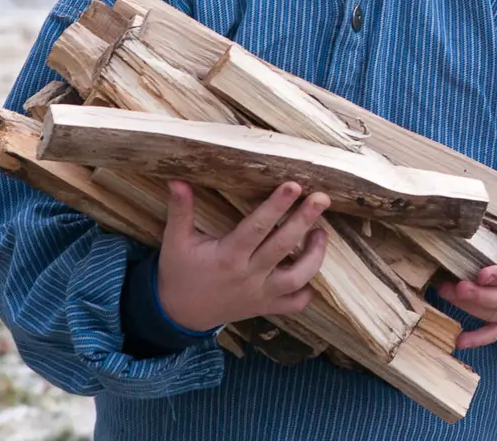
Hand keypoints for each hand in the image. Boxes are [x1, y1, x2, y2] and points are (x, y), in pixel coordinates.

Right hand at [156, 179, 328, 332]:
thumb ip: (180, 210)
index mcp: (228, 256)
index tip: (294, 185)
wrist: (179, 315)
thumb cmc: (179, 273)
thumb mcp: (175, 241)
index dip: (276, 206)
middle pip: (283, 247)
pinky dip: (307, 290)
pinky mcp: (265, 307)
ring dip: (314, 255)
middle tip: (322, 198)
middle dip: (304, 221)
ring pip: (296, 278)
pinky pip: (294, 304)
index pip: (256, 227)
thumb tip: (177, 180)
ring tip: (321, 232)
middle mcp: (248, 275)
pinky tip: (313, 271)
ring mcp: (260, 294)